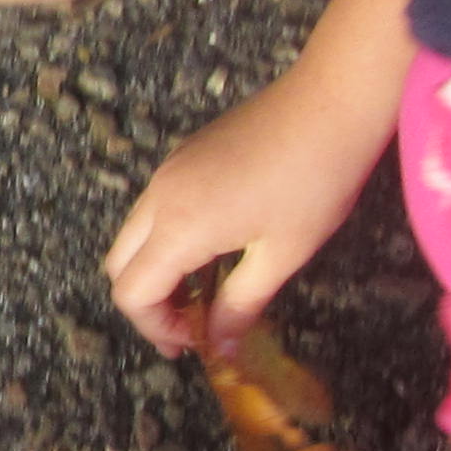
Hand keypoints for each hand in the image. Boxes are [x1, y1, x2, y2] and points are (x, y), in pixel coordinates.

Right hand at [102, 75, 379, 354]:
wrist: (331, 102)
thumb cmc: (315, 182)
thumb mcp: (282, 255)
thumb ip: (241, 305)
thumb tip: (221, 348)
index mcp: (179, 226)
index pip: (132, 293)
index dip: (156, 328)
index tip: (196, 342)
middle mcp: (159, 196)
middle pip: (119, 265)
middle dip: (149, 304)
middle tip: (194, 324)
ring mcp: (169, 170)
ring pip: (134, 235)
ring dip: (158, 271)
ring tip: (207, 289)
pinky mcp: (184, 154)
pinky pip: (155, 207)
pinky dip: (168, 240)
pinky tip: (215, 247)